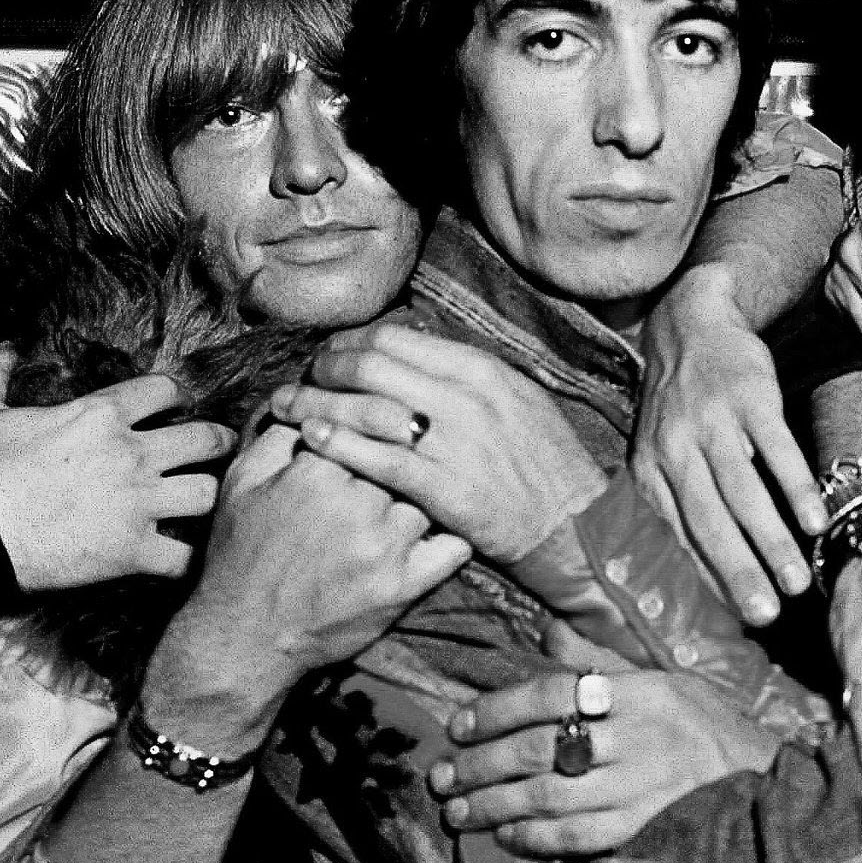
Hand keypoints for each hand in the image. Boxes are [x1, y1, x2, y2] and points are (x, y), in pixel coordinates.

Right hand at [0, 347, 233, 589]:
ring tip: (203, 499)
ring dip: (209, 498)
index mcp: (99, 416)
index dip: (176, 396)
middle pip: (206, 439)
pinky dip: (189, 559)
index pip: (165, 390)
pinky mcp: (131, 551)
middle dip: (219, 442)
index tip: (178, 405)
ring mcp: (137, 504)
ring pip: (208, 493)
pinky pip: (185, 557)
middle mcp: (130, 456)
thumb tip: (0, 352)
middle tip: (219, 448)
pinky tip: (185, 555)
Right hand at [150, 425, 469, 750]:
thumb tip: (308, 391)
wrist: (244, 637)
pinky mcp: (403, 587)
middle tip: (406, 463)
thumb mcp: (243, 482)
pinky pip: (454, 547)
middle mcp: (356, 506)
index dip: (377, 423)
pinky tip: (440, 530)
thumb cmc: (242, 553)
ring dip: (428, 495)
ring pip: (432, 495)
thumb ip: (279, 432)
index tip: (384, 426)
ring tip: (420, 497)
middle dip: (405, 457)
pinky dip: (452, 536)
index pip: (369, 421)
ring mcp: (384, 549)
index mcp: (317, 471)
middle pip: (406, 457)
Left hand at [274, 325, 606, 562]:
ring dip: (314, 404)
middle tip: (305, 378)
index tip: (333, 354)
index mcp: (484, 372)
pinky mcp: (443, 488)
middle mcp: (466, 399)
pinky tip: (312, 441)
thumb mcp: (520, 402)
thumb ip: (470, 378)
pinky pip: (376, 458)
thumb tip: (422, 352)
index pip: (396, 338)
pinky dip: (337, 445)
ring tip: (285, 408)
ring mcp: (454, 443)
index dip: (352, 342)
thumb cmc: (547, 465)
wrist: (576, 524)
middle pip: (370, 365)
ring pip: (363, 408)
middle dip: (324, 368)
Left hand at [432, 665, 778, 858]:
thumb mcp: (663, 677)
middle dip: (482, 763)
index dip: (499, 708)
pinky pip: (576, 836)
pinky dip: (534, 837)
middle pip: (541, 748)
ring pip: (549, 797)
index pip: (554, 691)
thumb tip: (548, 630)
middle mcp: (637, 736)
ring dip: (494, 805)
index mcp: (639, 691)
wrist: (763, 778)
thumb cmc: (706, 723)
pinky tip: (506, 835)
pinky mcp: (643, 827)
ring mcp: (640, 786)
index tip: (460, 724)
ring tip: (458, 809)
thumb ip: (602, 661)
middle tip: (442, 774)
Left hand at [633, 268, 820, 625]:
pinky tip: (815, 521)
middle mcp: (676, 450)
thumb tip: (697, 576)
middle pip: (708, 521)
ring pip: (743, 491)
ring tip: (797, 582)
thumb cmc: (680, 403)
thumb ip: (672, 505)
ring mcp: (713, 422)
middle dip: (737, 572)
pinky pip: (775, 449)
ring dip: (771, 540)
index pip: (677, 535)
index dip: (702, 579)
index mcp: (650, 471)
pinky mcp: (750, 397)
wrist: (692, 322)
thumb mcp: (658, 451)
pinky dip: (795, 487)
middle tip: (764, 615)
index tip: (728, 621)